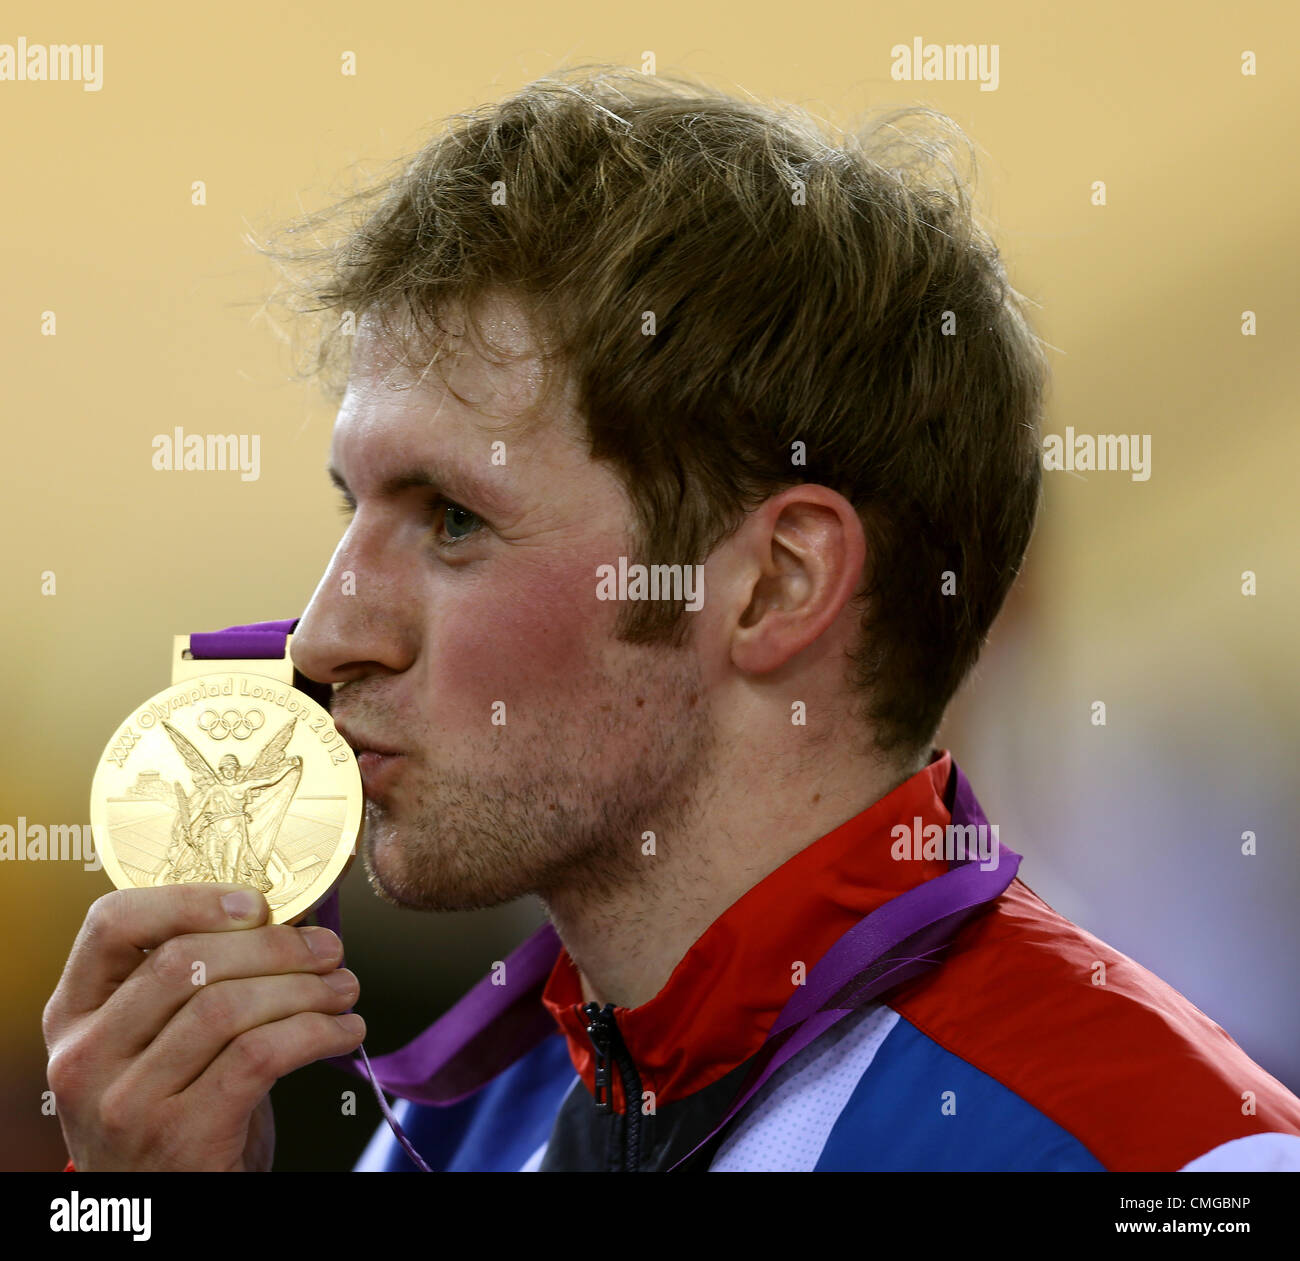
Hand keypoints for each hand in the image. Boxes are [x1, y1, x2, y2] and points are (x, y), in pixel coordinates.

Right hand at [43, 884, 364, 1170]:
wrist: (168, 1208)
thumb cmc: (174, 1111)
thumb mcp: (157, 1043)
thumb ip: (191, 983)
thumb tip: (283, 916)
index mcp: (74, 1014)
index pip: (111, 923)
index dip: (191, 900)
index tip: (256, 903)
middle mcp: (85, 1056)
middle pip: (187, 961)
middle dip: (275, 945)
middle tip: (328, 948)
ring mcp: (126, 1103)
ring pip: (229, 1007)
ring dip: (307, 989)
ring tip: (344, 989)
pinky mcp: (179, 1138)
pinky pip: (261, 1056)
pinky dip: (317, 1033)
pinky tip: (345, 1031)